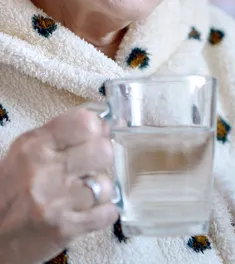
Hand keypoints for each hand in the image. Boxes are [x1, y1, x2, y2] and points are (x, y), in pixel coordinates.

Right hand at [0, 108, 117, 263]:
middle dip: (102, 158)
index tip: (97, 135)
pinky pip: (107, 214)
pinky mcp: (64, 229)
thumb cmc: (10, 192)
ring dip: (101, 191)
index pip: (84, 122)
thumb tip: (102, 126)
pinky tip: (89, 212)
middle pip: (103, 151)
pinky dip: (104, 214)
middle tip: (91, 166)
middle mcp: (44, 170)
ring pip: (106, 185)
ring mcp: (55, 201)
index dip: (97, 128)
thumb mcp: (25, 155)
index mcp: (34, 145)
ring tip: (85, 194)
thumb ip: (59, 137)